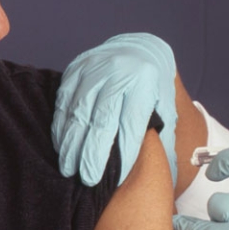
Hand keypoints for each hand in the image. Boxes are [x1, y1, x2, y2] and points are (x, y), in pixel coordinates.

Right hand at [52, 33, 178, 185]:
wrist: (140, 50)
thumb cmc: (154, 88)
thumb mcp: (167, 107)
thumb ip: (164, 138)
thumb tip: (166, 175)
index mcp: (144, 83)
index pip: (131, 124)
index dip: (124, 154)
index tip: (116, 179)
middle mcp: (118, 73)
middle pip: (102, 119)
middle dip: (93, 152)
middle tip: (87, 179)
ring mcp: (93, 69)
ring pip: (78, 112)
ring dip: (72, 143)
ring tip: (69, 169)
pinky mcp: (75, 69)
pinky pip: (63, 102)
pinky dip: (61, 127)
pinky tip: (62, 146)